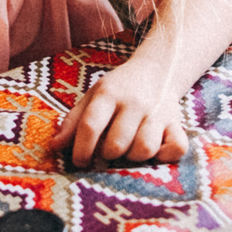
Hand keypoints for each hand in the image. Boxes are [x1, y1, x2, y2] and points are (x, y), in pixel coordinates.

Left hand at [56, 59, 189, 168]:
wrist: (157, 69)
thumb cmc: (119, 89)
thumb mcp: (93, 96)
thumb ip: (73, 122)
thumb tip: (54, 147)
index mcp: (108, 94)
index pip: (91, 125)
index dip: (81, 149)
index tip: (79, 162)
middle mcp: (134, 103)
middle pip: (117, 143)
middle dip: (109, 153)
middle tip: (109, 149)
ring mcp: (158, 113)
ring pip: (145, 149)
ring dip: (134, 156)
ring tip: (130, 148)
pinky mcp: (177, 123)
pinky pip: (176, 148)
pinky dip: (165, 156)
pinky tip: (156, 150)